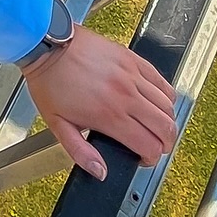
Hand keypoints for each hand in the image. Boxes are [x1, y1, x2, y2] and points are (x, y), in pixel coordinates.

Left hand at [23, 27, 176, 179]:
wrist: (48, 44)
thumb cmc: (50, 81)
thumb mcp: (57, 124)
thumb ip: (80, 151)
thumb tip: (100, 172)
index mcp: (109, 115)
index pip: (150, 146)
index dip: (150, 159)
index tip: (142, 158)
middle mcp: (126, 95)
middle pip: (166, 128)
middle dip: (165, 144)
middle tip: (154, 146)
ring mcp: (132, 75)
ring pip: (168, 106)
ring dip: (166, 121)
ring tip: (155, 126)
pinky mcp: (133, 59)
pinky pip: (162, 81)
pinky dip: (165, 96)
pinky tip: (156, 102)